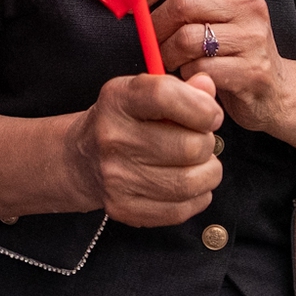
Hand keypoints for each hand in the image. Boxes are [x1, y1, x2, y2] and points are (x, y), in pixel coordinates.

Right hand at [67, 72, 222, 227]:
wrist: (83, 159)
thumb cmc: (124, 121)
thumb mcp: (144, 94)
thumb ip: (181, 88)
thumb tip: (207, 86)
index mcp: (118, 100)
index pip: (164, 96)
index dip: (201, 106)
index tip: (212, 115)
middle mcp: (112, 138)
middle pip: (189, 146)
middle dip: (207, 143)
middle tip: (201, 141)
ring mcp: (115, 178)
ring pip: (189, 182)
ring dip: (208, 173)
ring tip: (199, 163)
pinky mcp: (123, 208)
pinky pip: (180, 210)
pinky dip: (196, 197)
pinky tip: (188, 183)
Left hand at [153, 0, 289, 133]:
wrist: (275, 90)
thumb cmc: (233, 49)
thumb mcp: (217, 12)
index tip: (136, 3)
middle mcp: (248, 4)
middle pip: (182, 4)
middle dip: (158, 27)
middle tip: (156, 43)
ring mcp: (253, 37)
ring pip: (187, 39)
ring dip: (170, 56)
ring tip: (176, 62)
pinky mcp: (252, 70)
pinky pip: (200, 70)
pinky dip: (188, 76)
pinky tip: (195, 78)